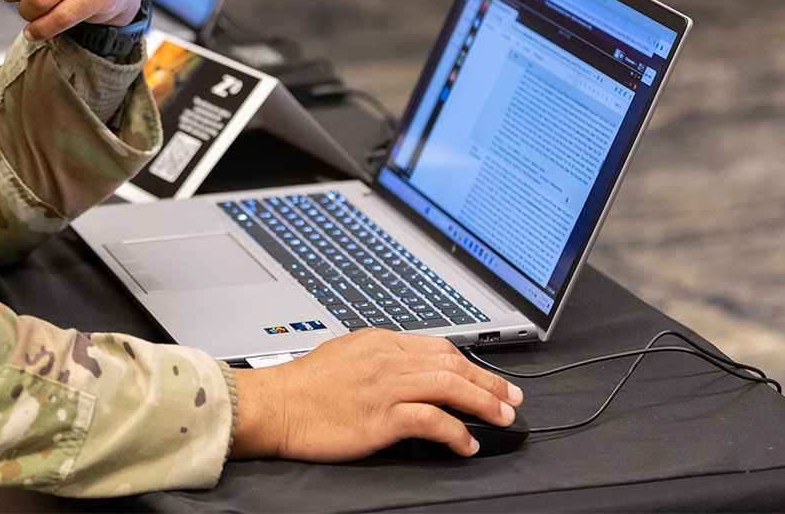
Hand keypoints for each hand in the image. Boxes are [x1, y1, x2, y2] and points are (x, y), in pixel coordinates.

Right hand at [230, 328, 523, 460]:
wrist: (273, 404)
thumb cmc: (302, 387)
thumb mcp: (345, 355)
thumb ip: (380, 359)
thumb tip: (408, 370)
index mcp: (379, 341)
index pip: (439, 347)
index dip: (471, 364)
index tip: (488, 378)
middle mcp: (387, 358)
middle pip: (453, 363)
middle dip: (489, 382)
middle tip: (512, 398)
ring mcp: (386, 386)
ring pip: (451, 386)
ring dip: (484, 403)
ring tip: (502, 418)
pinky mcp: (381, 416)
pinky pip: (432, 420)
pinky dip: (456, 432)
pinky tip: (466, 444)